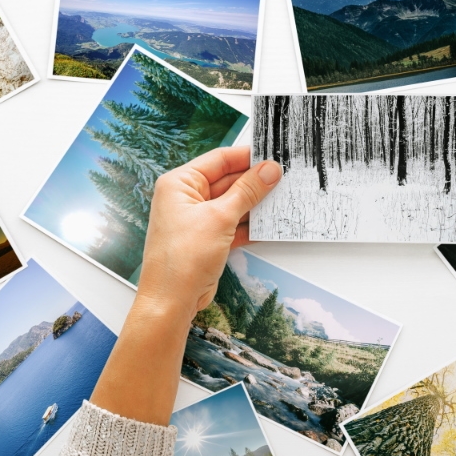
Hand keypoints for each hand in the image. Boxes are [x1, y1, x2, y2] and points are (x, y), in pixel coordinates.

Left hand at [137, 145, 280, 314]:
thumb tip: (269, 171)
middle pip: (227, 181)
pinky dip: (249, 225)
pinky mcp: (207, 240)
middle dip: (254, 182)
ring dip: (255, 204)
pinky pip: (232, 224)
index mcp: (180, 183)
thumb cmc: (182, 258)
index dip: (246, 157)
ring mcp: (197, 220)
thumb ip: (247, 192)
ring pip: (232, 204)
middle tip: (284, 178)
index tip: (273, 155)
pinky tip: (270, 223)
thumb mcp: (220, 217)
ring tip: (282, 198)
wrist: (171, 300)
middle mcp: (186, 198)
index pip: (218, 160)